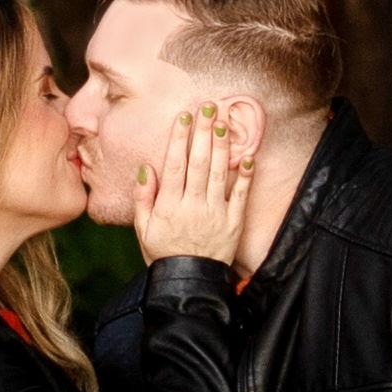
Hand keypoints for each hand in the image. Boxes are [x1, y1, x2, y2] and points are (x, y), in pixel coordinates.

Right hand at [144, 96, 259, 259]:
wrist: (188, 284)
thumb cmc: (163, 253)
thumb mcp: (143, 229)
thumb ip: (144, 198)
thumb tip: (147, 168)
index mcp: (169, 205)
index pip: (175, 164)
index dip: (179, 138)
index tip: (183, 117)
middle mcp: (193, 205)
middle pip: (199, 162)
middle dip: (202, 132)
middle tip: (207, 106)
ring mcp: (215, 213)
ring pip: (219, 173)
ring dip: (222, 146)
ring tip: (224, 122)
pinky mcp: (234, 223)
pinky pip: (240, 196)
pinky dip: (245, 176)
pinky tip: (248, 156)